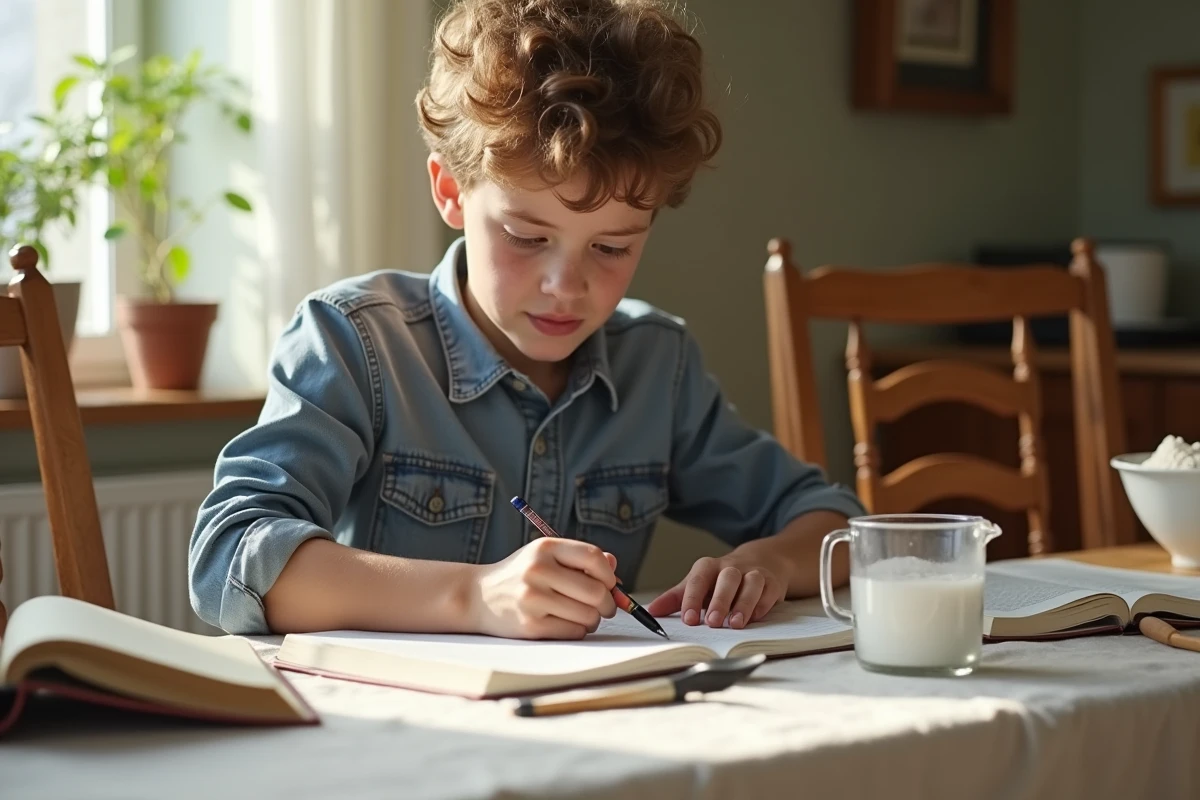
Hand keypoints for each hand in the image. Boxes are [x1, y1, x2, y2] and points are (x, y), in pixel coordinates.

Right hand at [470, 538, 618, 639]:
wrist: (477, 597)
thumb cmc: (520, 576)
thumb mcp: (545, 557)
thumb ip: (579, 559)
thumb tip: (613, 568)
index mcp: (545, 548)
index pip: (593, 557)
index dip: (609, 574)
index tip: (610, 584)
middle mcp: (538, 571)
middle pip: (595, 591)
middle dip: (608, 603)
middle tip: (604, 606)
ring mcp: (533, 599)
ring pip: (588, 615)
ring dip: (593, 619)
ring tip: (583, 615)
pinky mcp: (530, 626)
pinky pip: (574, 632)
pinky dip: (579, 630)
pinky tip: (568, 623)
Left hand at [646, 554, 786, 629]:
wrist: (761, 561)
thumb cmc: (722, 579)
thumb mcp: (698, 584)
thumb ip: (675, 598)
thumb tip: (650, 612)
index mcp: (708, 567)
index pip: (698, 579)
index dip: (692, 599)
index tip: (688, 619)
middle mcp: (731, 567)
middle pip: (726, 579)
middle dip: (719, 601)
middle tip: (713, 622)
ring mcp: (753, 573)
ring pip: (750, 583)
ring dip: (743, 604)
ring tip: (735, 624)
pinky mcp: (771, 583)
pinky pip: (768, 592)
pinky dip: (762, 605)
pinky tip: (755, 618)